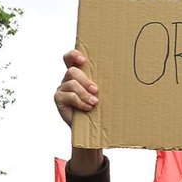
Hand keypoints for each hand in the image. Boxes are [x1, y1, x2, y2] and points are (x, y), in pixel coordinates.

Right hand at [54, 49, 103, 174]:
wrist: (92, 127)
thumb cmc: (99, 107)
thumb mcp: (102, 92)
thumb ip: (103, 82)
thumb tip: (123, 72)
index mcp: (78, 74)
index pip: (70, 58)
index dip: (74, 55)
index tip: (83, 59)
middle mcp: (68, 79)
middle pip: (72, 71)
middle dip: (85, 81)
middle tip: (96, 90)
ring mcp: (62, 88)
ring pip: (72, 83)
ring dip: (84, 93)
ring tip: (94, 102)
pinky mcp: (59, 99)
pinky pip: (68, 96)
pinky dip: (79, 102)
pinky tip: (87, 108)